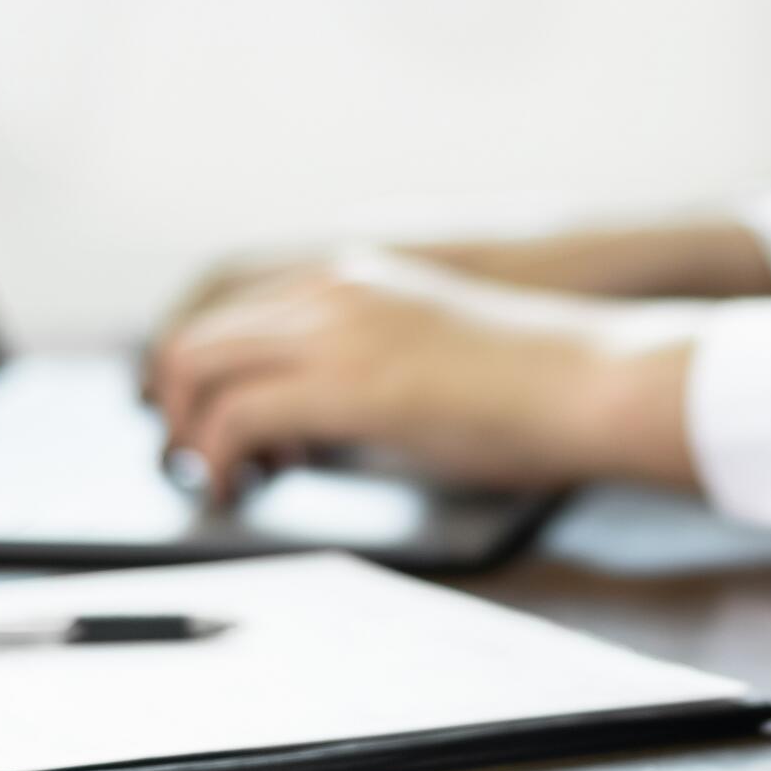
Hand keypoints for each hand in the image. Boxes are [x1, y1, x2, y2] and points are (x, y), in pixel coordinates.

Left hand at [146, 250, 697, 497]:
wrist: (589, 380)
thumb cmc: (536, 383)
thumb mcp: (428, 353)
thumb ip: (369, 366)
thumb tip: (327, 418)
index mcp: (350, 281)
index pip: (232, 315)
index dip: (214, 379)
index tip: (240, 432)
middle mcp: (329, 292)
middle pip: (194, 338)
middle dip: (180, 407)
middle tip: (207, 462)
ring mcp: (332, 332)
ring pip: (195, 368)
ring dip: (191, 433)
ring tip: (226, 480)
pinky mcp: (341, 386)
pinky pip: (232, 417)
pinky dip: (217, 460)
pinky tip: (241, 489)